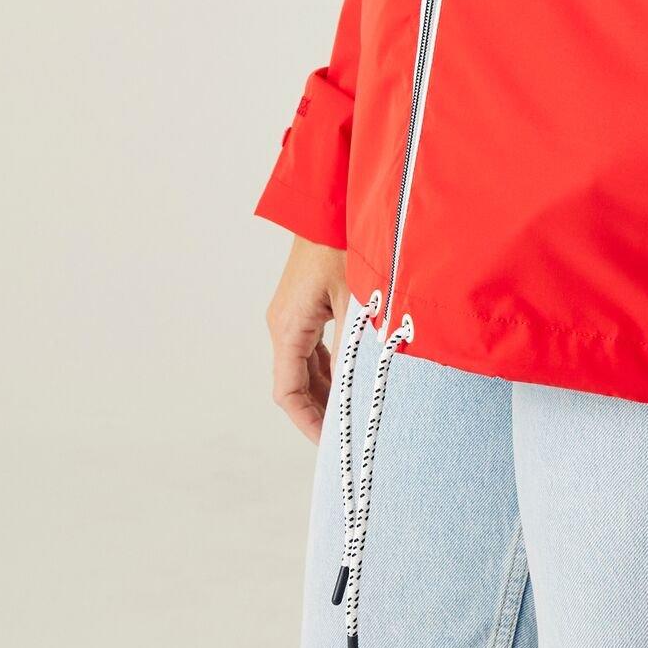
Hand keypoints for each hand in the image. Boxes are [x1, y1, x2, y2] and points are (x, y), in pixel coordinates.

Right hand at [267, 234, 348, 441]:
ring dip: (328, 390)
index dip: (308, 423)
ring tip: (356, 413)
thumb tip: (363, 387)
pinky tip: (355, 376)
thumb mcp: (355, 297)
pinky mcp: (307, 303)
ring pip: (306, 366)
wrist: (330, 201)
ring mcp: (294, 313)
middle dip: (320, 412)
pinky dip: (332, 367)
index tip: (331, 446)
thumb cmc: (342, 243)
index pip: (288, 393)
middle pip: (296, 383)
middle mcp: (284, 323)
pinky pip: (314, 347)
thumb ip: (356, 344)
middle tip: (349, 435)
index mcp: (288, 327)